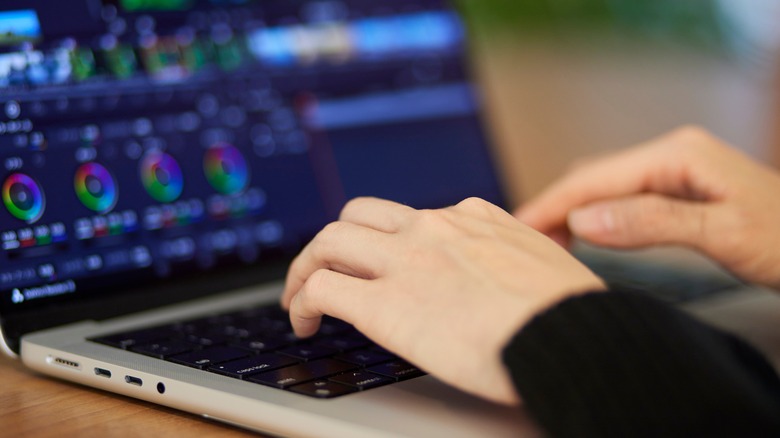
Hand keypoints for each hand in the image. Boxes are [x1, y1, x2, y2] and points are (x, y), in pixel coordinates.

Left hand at [282, 197, 605, 404]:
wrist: (572, 337)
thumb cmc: (573, 316)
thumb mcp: (548, 266)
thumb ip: (515, 261)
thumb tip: (511, 281)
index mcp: (476, 218)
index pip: (414, 216)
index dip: (388, 239)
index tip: (381, 260)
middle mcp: (436, 228)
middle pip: (360, 213)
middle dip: (336, 241)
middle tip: (324, 268)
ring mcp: (407, 259)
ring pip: (330, 239)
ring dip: (306, 265)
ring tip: (299, 296)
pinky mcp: (385, 301)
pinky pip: (322, 287)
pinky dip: (302, 301)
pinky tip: (306, 323)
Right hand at [517, 126, 779, 289]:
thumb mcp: (721, 232)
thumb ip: (649, 222)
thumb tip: (580, 220)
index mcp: (678, 154)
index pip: (595, 178)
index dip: (550, 205)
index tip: (516, 231)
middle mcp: (672, 154)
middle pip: (593, 178)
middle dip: (553, 207)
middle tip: (520, 242)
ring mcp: (676, 171)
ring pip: (605, 188)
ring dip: (571, 213)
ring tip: (541, 243)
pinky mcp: (680, 191)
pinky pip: (623, 200)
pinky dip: (595, 218)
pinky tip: (581, 236)